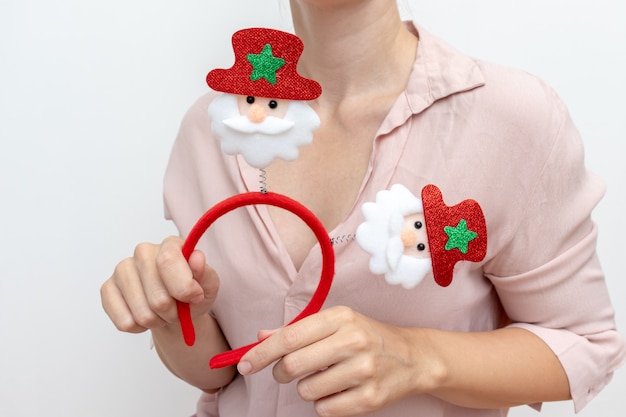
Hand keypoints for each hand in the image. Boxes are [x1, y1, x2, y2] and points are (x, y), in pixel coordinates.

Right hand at [101, 236, 219, 333]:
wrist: (177, 308)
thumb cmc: (193, 293)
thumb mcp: (208, 286)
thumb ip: (206, 274)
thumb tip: (196, 258)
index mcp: (170, 244)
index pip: (168, 261)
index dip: (183, 287)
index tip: (194, 297)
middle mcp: (143, 252)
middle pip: (157, 297)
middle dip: (173, 312)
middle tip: (178, 309)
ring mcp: (122, 269)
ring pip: (142, 313)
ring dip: (158, 321)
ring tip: (163, 313)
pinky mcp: (107, 288)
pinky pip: (124, 321)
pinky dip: (140, 327)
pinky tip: (146, 316)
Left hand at [237, 306, 433, 416]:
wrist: (412, 357)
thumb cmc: (366, 337)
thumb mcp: (335, 323)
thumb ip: (296, 329)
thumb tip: (260, 337)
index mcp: (340, 318)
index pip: (290, 337)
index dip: (261, 353)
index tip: (244, 364)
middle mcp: (353, 341)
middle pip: (293, 365)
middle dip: (281, 373)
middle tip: (289, 371)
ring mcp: (364, 371)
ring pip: (307, 391)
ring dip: (307, 388)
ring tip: (325, 377)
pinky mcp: (370, 399)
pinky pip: (325, 409)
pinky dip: (324, 403)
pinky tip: (338, 390)